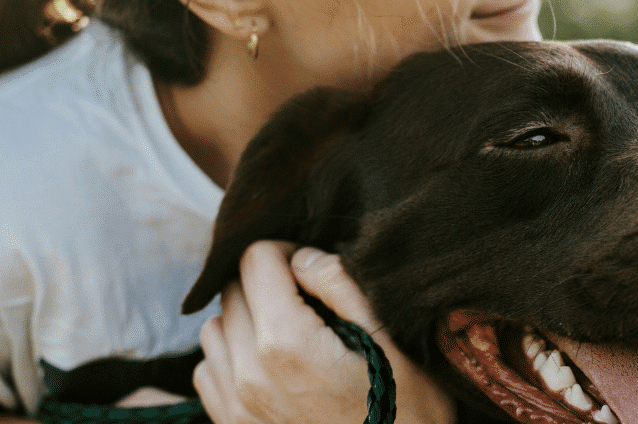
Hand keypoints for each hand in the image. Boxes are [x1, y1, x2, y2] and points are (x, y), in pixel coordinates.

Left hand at [193, 241, 454, 423]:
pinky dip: (231, 357)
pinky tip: (271, 366)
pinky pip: (207, 371)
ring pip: (214, 329)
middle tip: (308, 299)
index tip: (311, 268)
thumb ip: (340, 285)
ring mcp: (235, 407)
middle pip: (232, 291)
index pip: (255, 260)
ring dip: (245, 319)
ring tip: (289, 331)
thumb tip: (301, 256)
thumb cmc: (407, 408)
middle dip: (266, 283)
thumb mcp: (391, 338)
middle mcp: (248, 375)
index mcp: (286, 344)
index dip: (286, 251)